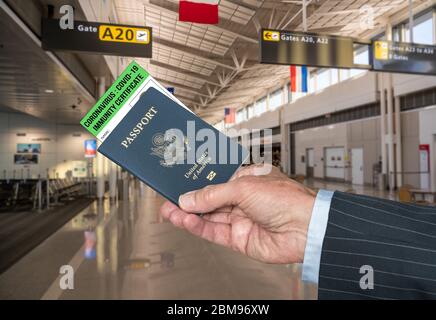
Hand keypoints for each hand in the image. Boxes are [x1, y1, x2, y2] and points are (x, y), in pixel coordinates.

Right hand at [160, 165, 316, 263]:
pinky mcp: (239, 238)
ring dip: (188, 214)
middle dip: (187, 199)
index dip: (196, 181)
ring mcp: (240, 219)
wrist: (305, 228)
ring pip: (208, 216)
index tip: (178, 181)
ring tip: (169, 211)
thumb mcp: (243, 187)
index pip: (215, 180)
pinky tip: (184, 220)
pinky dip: (197, 227)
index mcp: (246, 179)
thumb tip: (189, 199)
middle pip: (209, 199)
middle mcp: (243, 199)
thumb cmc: (286, 199)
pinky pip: (213, 232)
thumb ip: (212, 194)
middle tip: (167, 199)